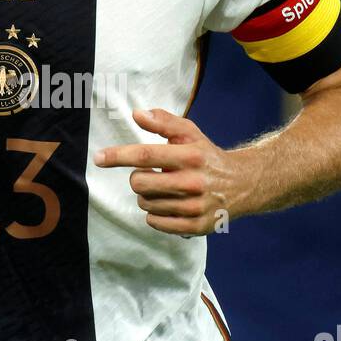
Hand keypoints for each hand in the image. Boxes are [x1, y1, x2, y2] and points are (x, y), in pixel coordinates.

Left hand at [93, 107, 253, 235]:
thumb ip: (163, 121)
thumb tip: (137, 114)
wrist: (242, 185)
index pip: (145, 155)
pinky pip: (155, 223)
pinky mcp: (196, 226)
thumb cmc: (207, 156)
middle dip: (139, 179)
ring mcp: (195, 207)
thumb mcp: (190, 133)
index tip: (98, 158)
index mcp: (190, 156)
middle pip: (140, 184)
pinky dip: (155, 215)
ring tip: (166, 190)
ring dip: (149, 197)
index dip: (118, 156)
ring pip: (146, 204)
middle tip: (152, 176)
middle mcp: (193, 182)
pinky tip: (169, 205)